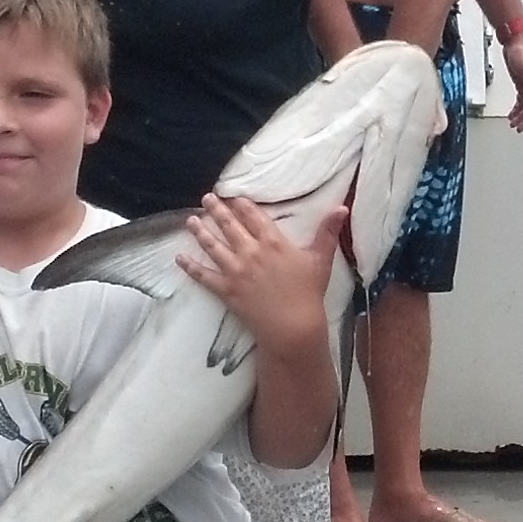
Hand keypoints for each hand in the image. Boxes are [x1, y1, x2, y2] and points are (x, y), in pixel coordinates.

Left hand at [179, 195, 340, 357]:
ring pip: (213, 246)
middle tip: (206, 199)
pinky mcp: (226, 290)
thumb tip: (342, 208)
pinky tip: (179, 258)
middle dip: (216, 210)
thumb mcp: (320, 259)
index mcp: (273, 242)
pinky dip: (190, 267)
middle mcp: (251, 251)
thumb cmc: (309, 293)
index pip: (253, 215)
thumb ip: (328, 232)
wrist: (293, 326)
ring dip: (200, 232)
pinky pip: (204, 276)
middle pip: (229, 225)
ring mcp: (236, 271)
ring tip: (190, 220)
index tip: (231, 195)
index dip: (240, 203)